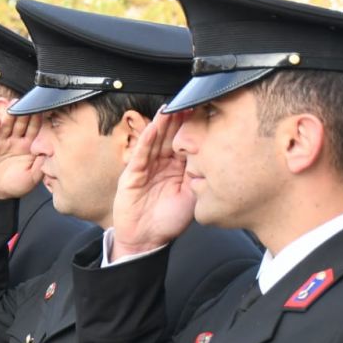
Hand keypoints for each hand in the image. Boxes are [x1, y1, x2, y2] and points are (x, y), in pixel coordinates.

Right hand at [0, 107, 42, 200]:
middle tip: (25, 102)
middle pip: (19, 122)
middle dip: (22, 112)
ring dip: (7, 115)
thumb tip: (52, 151)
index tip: (41, 109)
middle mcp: (14, 140)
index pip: (33, 128)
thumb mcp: (34, 177)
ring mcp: (0, 141)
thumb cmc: (16, 185)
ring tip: (11, 107)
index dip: (36, 119)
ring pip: (4, 125)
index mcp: (28, 145)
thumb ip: (42, 164)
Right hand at [110, 111, 196, 258]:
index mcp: (178, 169)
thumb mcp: (192, 196)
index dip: (192, 128)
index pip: (186, 143)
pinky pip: (140, 155)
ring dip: (162, 125)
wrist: (146, 241)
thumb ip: (198, 175)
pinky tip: (153, 128)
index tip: (203, 112)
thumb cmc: (169, 221)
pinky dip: (146, 141)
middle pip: (170, 137)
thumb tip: (210, 153)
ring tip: (170, 109)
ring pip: (155, 141)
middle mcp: (162, 164)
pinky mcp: (132, 175)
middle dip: (178, 120)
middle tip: (188, 101)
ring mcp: (146, 168)